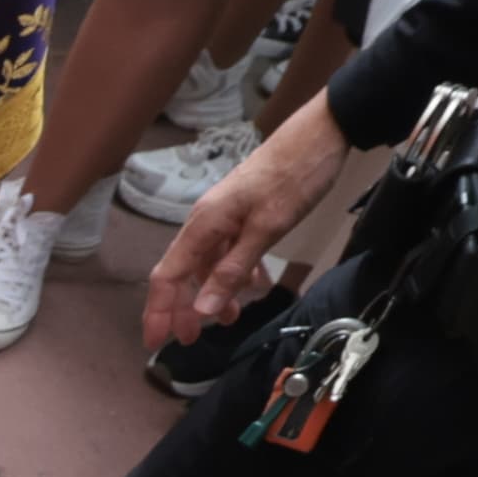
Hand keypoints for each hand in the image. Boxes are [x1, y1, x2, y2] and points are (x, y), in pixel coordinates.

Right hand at [143, 93, 350, 351]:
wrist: (321, 133)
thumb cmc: (295, 176)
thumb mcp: (267, 228)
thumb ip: (232, 270)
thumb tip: (201, 309)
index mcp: (204, 224)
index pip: (168, 276)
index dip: (159, 311)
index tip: (156, 343)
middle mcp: (206, 221)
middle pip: (182, 273)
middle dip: (183, 308)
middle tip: (193, 339)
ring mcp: (224, 216)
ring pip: (207, 264)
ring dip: (213, 292)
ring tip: (230, 317)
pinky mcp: (243, 213)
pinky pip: (228, 250)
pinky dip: (234, 272)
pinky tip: (252, 284)